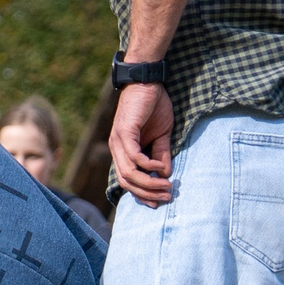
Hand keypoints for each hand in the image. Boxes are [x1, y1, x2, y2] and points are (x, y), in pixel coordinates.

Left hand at [109, 81, 175, 205]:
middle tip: (166, 197)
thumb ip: (161, 154)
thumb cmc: (153, 107)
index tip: (159, 202)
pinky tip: (161, 167)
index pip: (126, 181)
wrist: (147, 83)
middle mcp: (116, 149)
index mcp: (123, 152)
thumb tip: (165, 174)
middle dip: (146, 193)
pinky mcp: (124, 131)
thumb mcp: (161, 135)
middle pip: (126, 181)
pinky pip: (133, 156)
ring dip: (148, 183)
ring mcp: (118, 141)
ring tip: (167, 186)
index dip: (141, 194)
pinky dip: (147, 165)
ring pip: (128, 172)